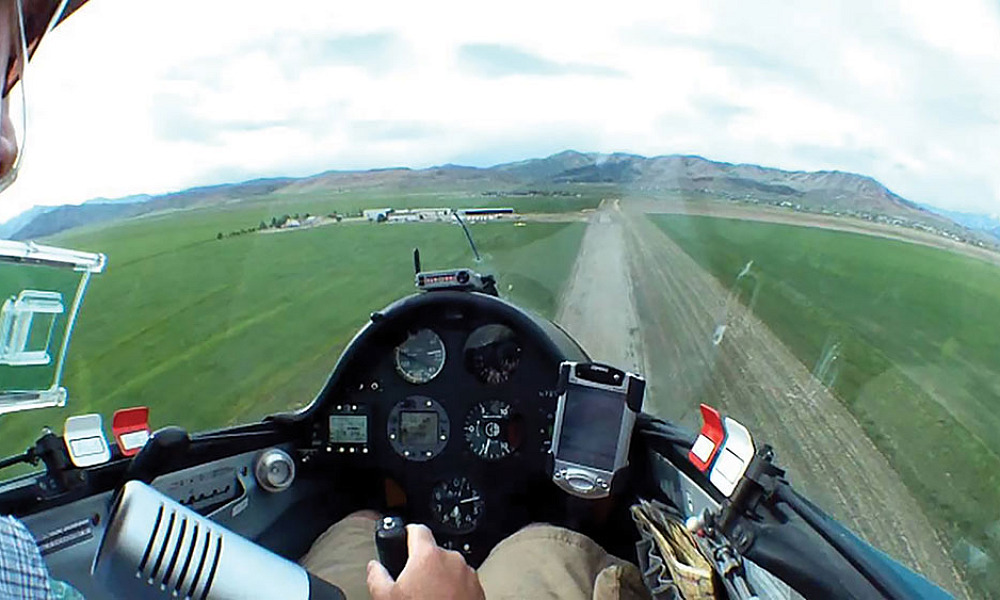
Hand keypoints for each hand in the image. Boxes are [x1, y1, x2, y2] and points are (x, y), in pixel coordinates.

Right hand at [367, 524, 484, 599]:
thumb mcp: (387, 597)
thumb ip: (377, 576)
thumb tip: (374, 567)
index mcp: (428, 555)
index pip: (417, 529)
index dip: (408, 533)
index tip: (404, 539)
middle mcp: (452, 559)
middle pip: (433, 552)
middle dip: (423, 564)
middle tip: (413, 583)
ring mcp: (468, 574)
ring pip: (449, 567)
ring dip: (440, 577)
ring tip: (430, 597)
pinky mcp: (478, 589)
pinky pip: (463, 582)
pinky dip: (454, 589)